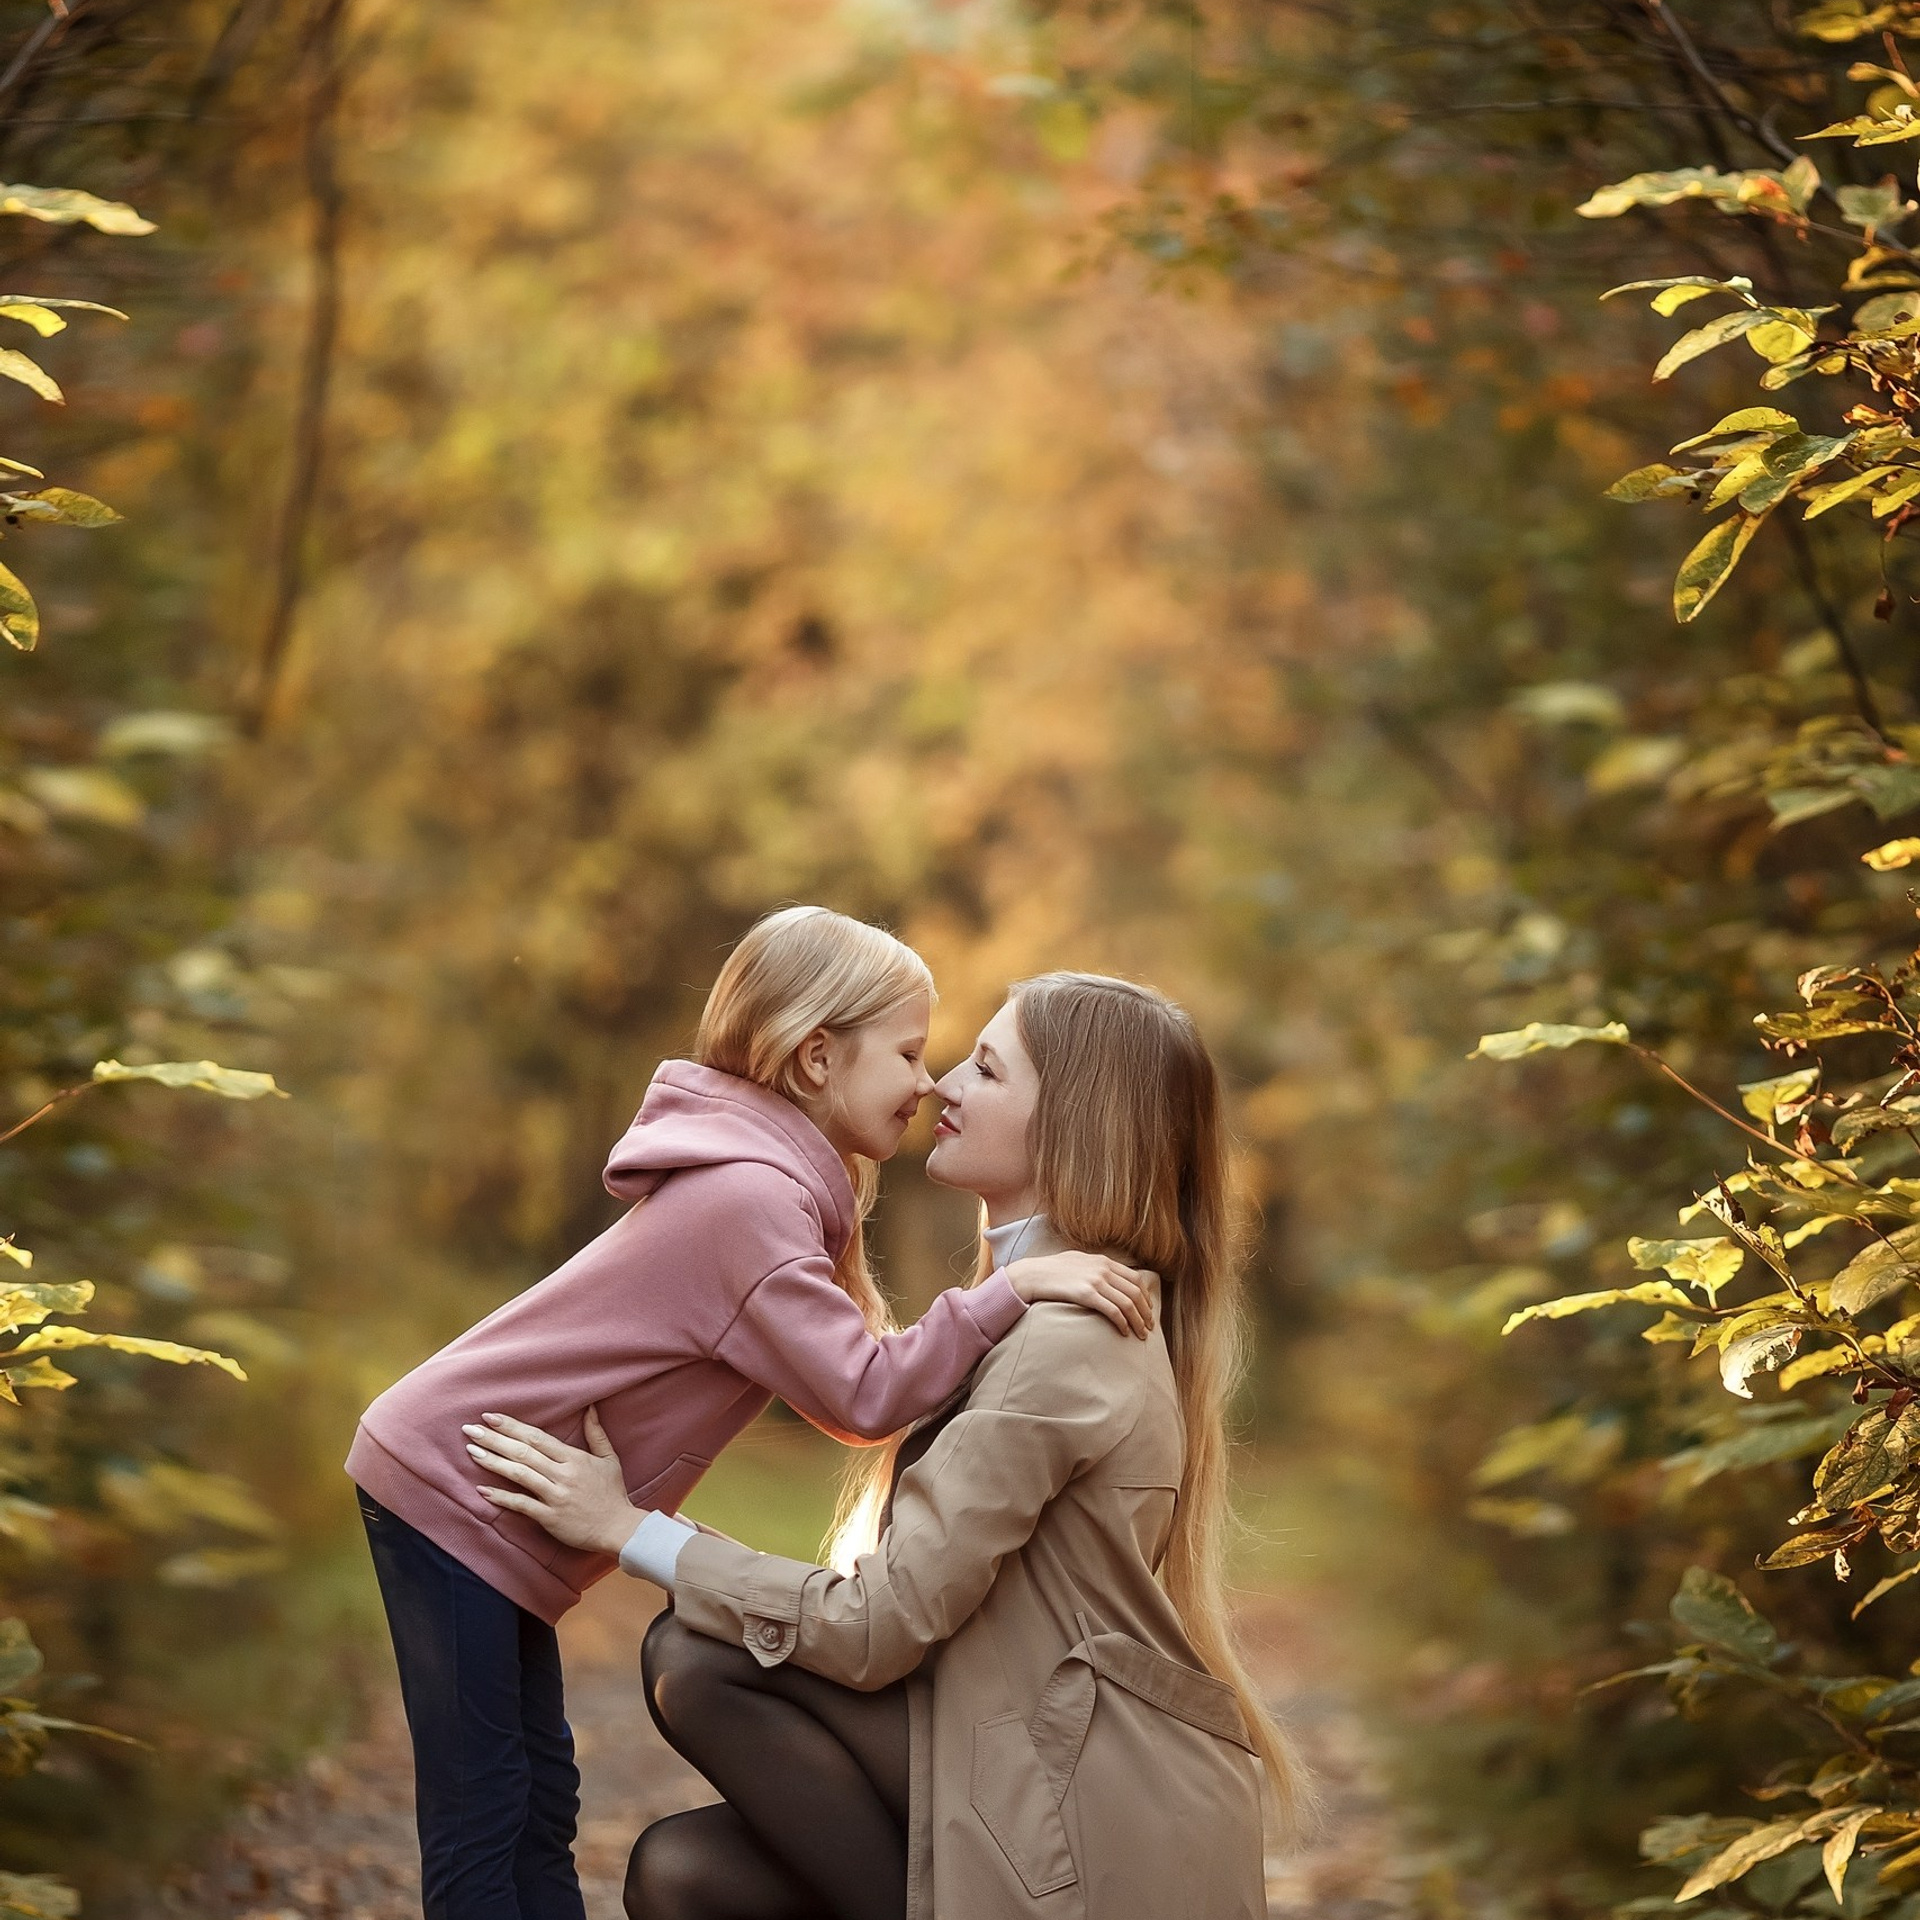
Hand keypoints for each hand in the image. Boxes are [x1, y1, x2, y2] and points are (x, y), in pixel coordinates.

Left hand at [464, 1406, 638, 1555]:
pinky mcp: (550, 1517)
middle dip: (494, 1439)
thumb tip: (591, 1408)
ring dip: (493, 1462)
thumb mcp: (609, 1459)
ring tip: (471, 1452)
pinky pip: (522, 1505)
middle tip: (470, 1429)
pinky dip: (502, 1497)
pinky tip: (483, 1490)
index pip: (538, 1437)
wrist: (619, 1528)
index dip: (512, 1426)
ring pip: (520, 1474)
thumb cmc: (612, 1493)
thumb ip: (596, 1433)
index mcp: (574, 1458)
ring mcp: (555, 1496)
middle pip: (524, 1452)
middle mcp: (562, 1474)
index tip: (491, 1416)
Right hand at [1004, 1251, 1155, 1337]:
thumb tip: (1108, 1277)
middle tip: (1149, 1327)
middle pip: (1135, 1292)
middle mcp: (1103, 1269)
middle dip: (1145, 1312)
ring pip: (1127, 1303)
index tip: (1149, 1310)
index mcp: (1104, 1261)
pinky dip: (1123, 1322)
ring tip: (1140, 1334)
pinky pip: (1113, 1311)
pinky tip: (1124, 1331)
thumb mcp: (1078, 1261)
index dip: (1145, 1297)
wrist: (1033, 1274)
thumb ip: (1095, 1267)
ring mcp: (1095, 1281)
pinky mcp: (1087, 1294)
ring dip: (1138, 1321)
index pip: (1135, 1279)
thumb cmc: (1053, 1270)